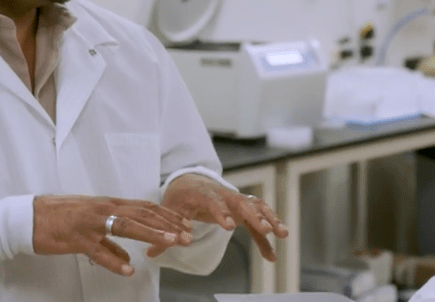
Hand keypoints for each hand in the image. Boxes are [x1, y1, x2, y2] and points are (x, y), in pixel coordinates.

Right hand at [32, 195, 192, 275]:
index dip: (166, 215)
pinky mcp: (76, 239)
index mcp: (108, 204)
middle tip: (186, 235)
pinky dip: (113, 261)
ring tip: (169, 242)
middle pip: (142, 215)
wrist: (28, 216)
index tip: (184, 223)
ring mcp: (91, 224)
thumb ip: (111, 240)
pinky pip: (98, 251)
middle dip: (167, 225)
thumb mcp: (90, 222)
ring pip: (126, 227)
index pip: (144, 207)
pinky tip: (127, 270)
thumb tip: (128, 260)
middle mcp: (103, 210)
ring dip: (150, 234)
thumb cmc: (59, 217)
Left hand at [150, 173, 288, 260]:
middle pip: (243, 202)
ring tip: (283, 234)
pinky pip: (259, 217)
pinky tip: (273, 251)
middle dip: (256, 216)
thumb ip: (164, 233)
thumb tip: (152, 253)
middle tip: (266, 229)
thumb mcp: (170, 211)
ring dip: (271, 219)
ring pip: (257, 207)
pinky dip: (268, 230)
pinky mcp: (243, 208)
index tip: (229, 226)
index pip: (214, 202)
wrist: (191, 182)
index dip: (222, 213)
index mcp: (204, 193)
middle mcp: (224, 194)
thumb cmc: (180, 198)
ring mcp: (236, 199)